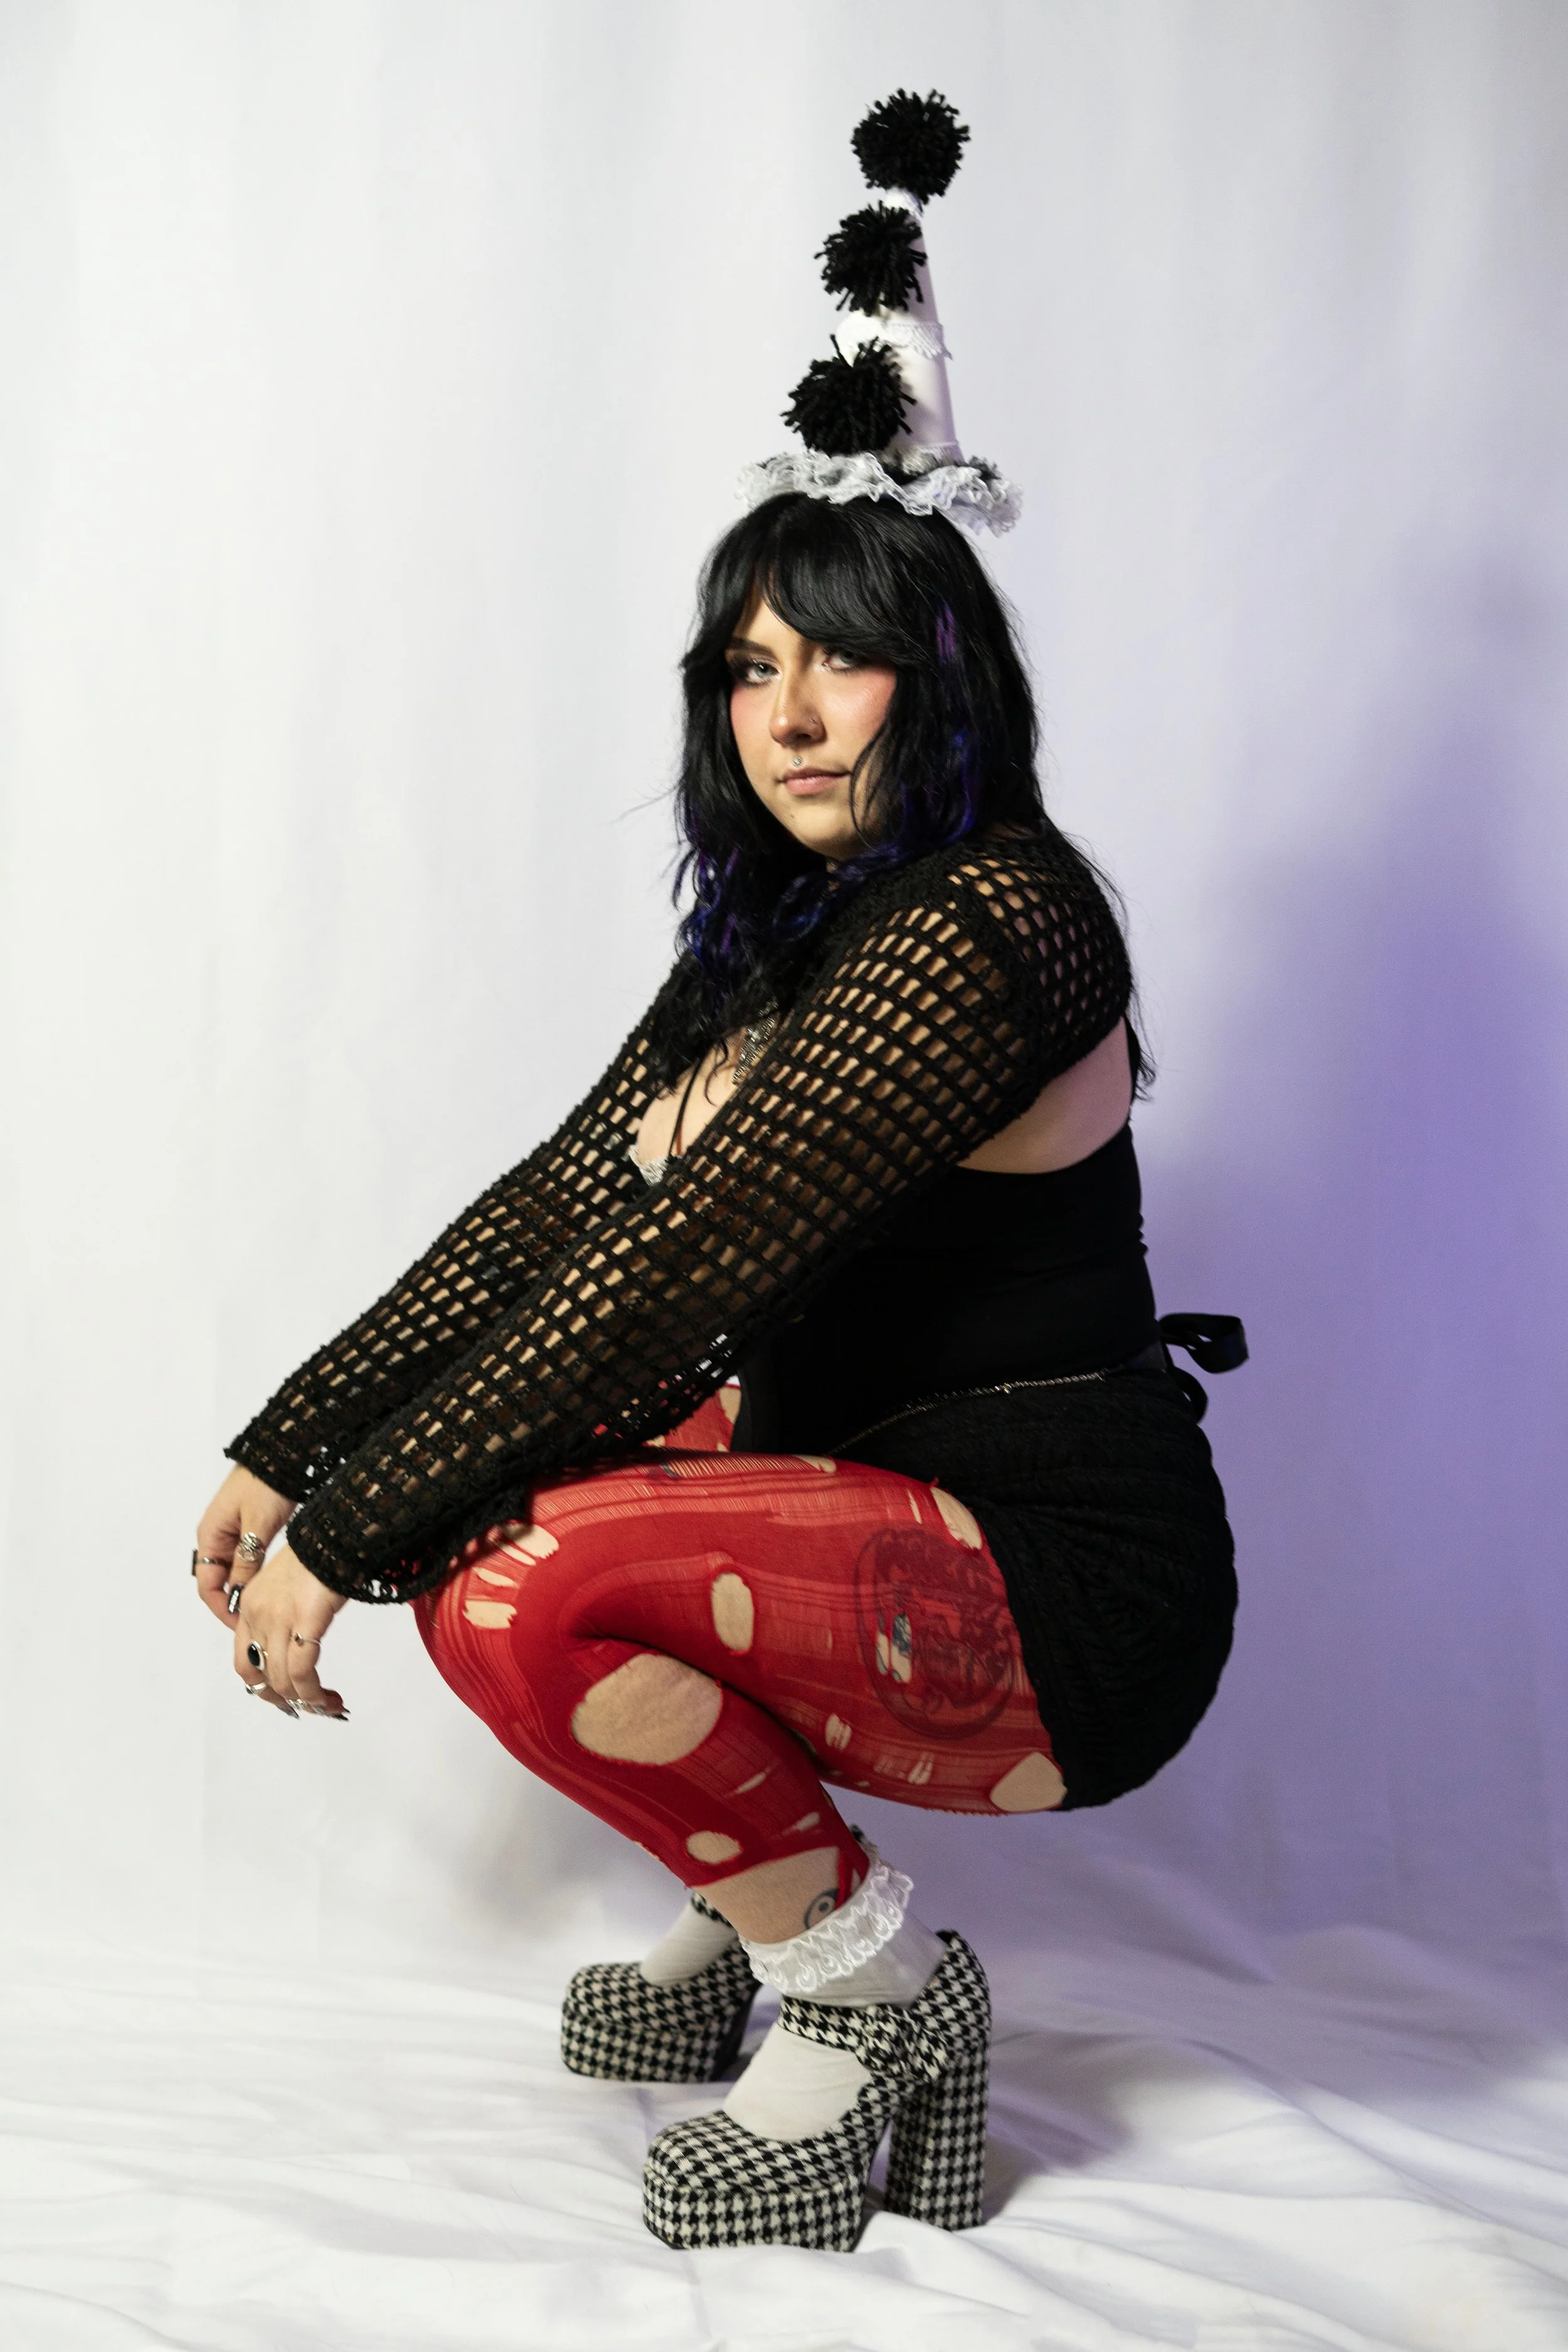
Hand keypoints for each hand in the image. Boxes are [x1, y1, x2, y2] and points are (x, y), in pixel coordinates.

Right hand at [193, 1466, 296, 1626]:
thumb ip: (246, 1560)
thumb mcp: (258, 1526)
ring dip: (242, 1589)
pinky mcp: (246, 1528)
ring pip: (231, 1571)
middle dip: (231, 1602)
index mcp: (210, 1535)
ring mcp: (230, 1532)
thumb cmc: (266, 1484)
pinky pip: (243, 1558)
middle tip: (253, 1622)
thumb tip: (237, 1594)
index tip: (239, 1624)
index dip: (221, 1607)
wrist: (281, 1453)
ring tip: (261, 1609)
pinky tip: (267, 1586)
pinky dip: (251, 1574)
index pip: (207, 1585)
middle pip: (217, 1580)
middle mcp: (215, 1536)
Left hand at [233, 1543, 349, 1717]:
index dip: (263, 1686)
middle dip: (283, 1699)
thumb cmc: (318, 1556)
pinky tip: (330, 1699)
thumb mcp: (287, 1586)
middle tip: (308, 1708)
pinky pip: (302, 1673)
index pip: (243, 1661)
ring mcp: (278, 1620)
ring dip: (305, 1701)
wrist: (335, 1534)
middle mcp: (256, 1616)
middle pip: (258, 1675)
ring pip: (281, 1679)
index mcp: (248, 1606)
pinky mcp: (304, 1623)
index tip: (286, 1697)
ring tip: (328, 1707)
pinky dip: (314, 1693)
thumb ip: (282, 1613)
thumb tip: (295, 1643)